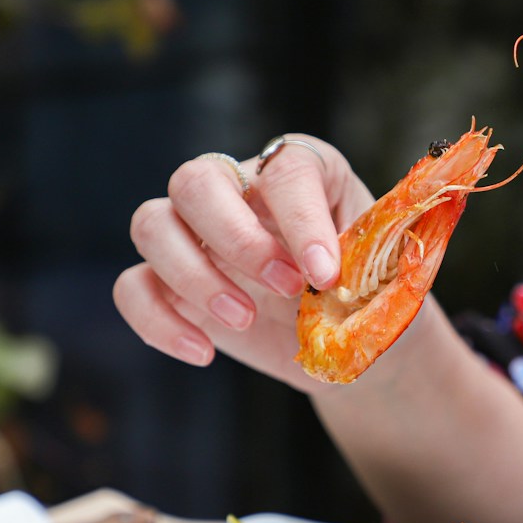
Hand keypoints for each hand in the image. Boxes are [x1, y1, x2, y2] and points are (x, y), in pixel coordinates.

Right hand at [112, 135, 374, 392]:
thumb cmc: (371, 297)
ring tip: (246, 319)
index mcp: (302, 170)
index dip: (302, 221)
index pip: (285, 171)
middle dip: (235, 237)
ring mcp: (195, 235)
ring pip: (151, 224)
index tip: (325, 274)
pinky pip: (133, 288)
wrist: (350, 342)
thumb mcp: (390, 276)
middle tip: (285, 287)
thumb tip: (338, 271)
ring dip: (193, 275)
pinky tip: (204, 352)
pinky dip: (158, 322)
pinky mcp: (169, 284)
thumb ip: (371, 264)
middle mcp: (239, 190)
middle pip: (196, 180)